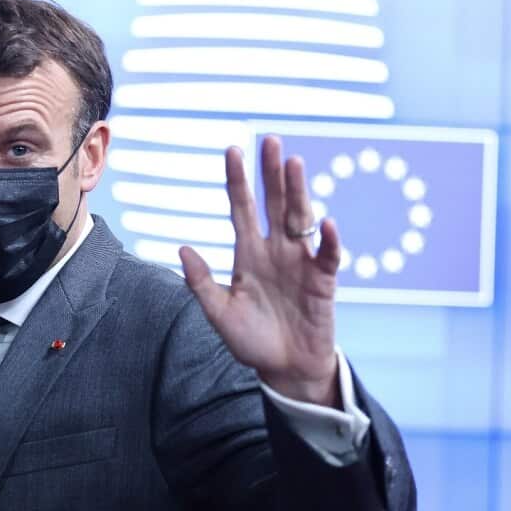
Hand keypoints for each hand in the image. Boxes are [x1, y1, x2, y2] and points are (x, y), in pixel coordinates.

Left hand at [180, 136, 342, 406]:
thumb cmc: (252, 341)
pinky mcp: (323, 280)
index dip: (238, 180)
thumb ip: (202, 282)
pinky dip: (328, 240)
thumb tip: (182, 248)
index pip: (242, 208)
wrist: (285, 370)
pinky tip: (326, 223)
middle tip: (271, 140)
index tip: (233, 150)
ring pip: (300, 218)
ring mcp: (300, 261)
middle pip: (273, 202)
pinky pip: (327, 255)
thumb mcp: (219, 313)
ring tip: (295, 163)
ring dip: (298, 192)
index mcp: (248, 253)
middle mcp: (275, 250)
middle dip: (271, 173)